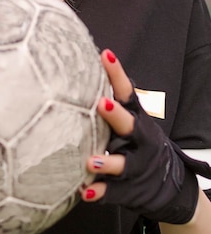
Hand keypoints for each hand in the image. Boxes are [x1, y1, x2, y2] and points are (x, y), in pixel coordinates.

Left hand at [80, 49, 199, 223]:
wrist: (167, 183)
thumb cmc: (136, 140)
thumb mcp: (130, 118)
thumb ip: (110, 97)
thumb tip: (81, 63)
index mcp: (137, 117)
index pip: (127, 91)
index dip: (117, 73)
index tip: (106, 55)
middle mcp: (138, 139)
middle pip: (129, 125)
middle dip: (116, 115)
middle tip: (102, 104)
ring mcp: (135, 165)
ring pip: (122, 163)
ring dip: (107, 161)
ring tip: (91, 161)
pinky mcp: (128, 189)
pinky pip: (113, 192)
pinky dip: (100, 192)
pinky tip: (85, 191)